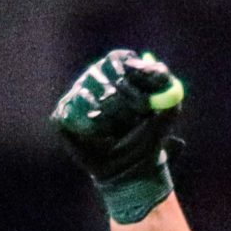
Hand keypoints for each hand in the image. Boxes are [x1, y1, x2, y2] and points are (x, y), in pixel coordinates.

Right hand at [50, 50, 183, 224]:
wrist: (131, 172)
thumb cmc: (149, 141)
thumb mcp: (168, 116)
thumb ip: (168, 90)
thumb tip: (160, 69)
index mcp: (118, 75)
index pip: (118, 59)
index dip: (131, 70)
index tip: (144, 84)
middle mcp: (94, 81)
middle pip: (99, 72)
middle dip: (122, 94)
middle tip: (137, 113)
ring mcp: (75, 99)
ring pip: (84, 94)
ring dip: (108, 115)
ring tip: (119, 132)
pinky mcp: (62, 119)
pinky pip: (69, 114)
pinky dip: (88, 128)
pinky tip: (101, 140)